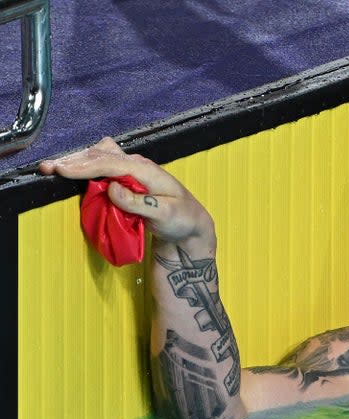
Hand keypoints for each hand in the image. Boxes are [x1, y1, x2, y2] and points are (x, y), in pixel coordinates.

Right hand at [38, 137, 212, 245]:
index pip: (110, 163)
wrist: (190, 223)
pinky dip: (84, 165)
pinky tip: (71, 170)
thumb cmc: (182, 218)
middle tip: (48, 168)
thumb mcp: (165, 214)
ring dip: (75, 160)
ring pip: (98, 156)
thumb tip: (113, 189)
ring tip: (54, 168)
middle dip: (72, 161)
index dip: (84, 166)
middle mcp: (136, 164)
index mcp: (146, 170)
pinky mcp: (126, 176)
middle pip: (100, 155)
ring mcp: (130, 168)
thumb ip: (139, 204)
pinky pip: (101, 164)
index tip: (62, 171)